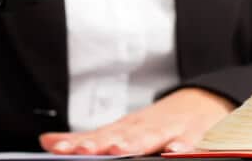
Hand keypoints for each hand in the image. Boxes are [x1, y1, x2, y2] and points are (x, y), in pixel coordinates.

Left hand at [39, 88, 234, 154]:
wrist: (204, 99)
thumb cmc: (159, 121)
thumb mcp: (124, 128)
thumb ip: (90, 138)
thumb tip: (47, 141)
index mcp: (127, 127)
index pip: (99, 136)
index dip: (79, 143)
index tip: (58, 149)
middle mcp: (146, 127)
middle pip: (123, 135)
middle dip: (105, 143)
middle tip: (87, 150)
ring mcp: (171, 129)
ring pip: (153, 137)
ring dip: (136, 143)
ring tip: (119, 150)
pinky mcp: (196, 134)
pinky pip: (191, 141)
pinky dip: (184, 145)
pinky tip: (175, 152)